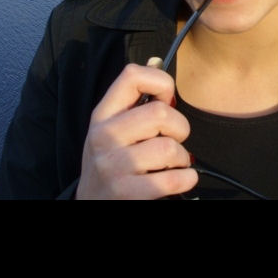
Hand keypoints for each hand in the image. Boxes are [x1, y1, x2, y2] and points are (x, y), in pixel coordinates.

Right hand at [74, 61, 197, 199]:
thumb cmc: (111, 163)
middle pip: (160, 112)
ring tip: (172, 164)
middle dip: (179, 127)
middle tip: (174, 139)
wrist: (91, 205)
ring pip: (170, 148)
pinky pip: (173, 179)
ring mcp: (113, 166)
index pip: (132, 75)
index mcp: (102, 114)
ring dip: (182, 158)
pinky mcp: (126, 192)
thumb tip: (162, 72)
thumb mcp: (113, 130)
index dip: (161, 82)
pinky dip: (187, 179)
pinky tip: (181, 179)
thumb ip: (135, 105)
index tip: (167, 99)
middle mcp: (104, 136)